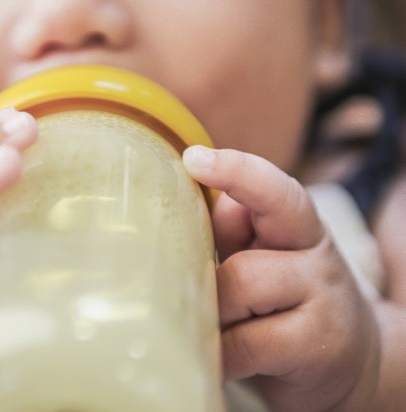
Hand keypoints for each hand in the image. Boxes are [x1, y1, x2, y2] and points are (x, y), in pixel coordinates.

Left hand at [183, 146, 379, 410]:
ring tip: (216, 329)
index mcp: (299, 230)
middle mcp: (316, 261)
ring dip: (214, 317)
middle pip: (243, 261)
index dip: (235, 172)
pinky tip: (220, 355)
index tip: (193, 159)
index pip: (275, 193)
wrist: (353, 361)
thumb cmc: (287, 303)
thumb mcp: (264, 258)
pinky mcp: (314, 349)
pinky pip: (243, 346)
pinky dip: (220, 352)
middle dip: (209, 285)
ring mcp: (321, 306)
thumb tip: (205, 207)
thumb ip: (235, 232)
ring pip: (240, 295)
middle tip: (200, 299)